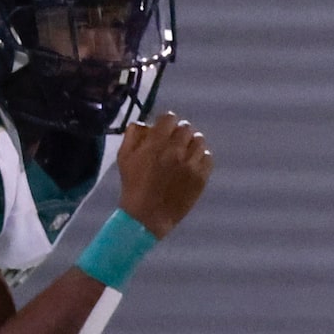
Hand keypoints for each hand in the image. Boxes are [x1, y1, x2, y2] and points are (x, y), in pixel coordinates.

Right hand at [116, 114, 213, 235]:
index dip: (167, 122)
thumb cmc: (134, 185)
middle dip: (179, 132)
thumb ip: (133, 135)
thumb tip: (144, 123)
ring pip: (199, 140)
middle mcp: (175, 151)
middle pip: (186, 128)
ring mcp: (190, 164)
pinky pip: (208, 157)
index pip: (170, 118)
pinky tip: (192, 164)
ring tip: (185, 152)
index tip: (165, 129)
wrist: (148, 215)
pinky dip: (201, 158)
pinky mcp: (201, 177)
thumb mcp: (124, 157)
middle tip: (175, 142)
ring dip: (192, 143)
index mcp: (155, 143)